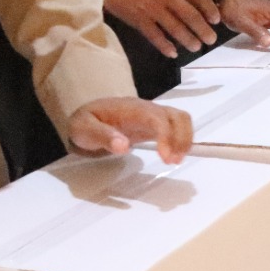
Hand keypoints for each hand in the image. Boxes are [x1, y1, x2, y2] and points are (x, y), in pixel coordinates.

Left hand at [69, 97, 192, 164]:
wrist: (86, 116)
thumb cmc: (86, 123)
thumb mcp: (84, 129)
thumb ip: (103, 135)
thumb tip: (124, 146)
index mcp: (131, 109)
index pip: (157, 117)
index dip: (166, 135)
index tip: (166, 157)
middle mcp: (147, 109)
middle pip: (176, 115)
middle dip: (181, 138)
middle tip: (174, 161)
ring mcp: (153, 116)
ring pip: (181, 119)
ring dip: (185, 139)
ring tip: (176, 160)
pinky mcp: (155, 125)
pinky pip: (177, 127)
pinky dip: (182, 140)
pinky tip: (176, 155)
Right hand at [94, 0, 219, 58]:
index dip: (210, 9)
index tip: (216, 19)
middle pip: (191, 16)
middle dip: (203, 30)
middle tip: (211, 40)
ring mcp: (153, 8)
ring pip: (176, 29)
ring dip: (189, 40)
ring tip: (196, 47)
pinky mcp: (138, 19)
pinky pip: (156, 37)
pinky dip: (165, 46)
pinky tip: (172, 53)